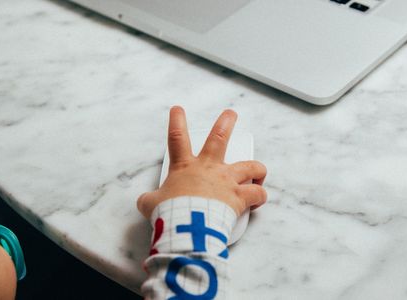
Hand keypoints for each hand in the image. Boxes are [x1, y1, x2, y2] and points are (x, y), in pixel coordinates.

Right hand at [137, 106, 266, 218]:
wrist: (187, 225)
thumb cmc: (170, 213)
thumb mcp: (151, 204)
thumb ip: (150, 199)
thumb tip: (146, 202)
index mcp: (185, 167)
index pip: (177, 138)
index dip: (176, 121)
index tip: (178, 110)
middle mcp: (209, 168)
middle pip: (219, 138)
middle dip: (226, 123)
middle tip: (231, 114)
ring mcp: (227, 180)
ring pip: (250, 165)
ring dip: (257, 167)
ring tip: (259, 171)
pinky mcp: (240, 197)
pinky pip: (257, 193)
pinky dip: (260, 195)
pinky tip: (258, 199)